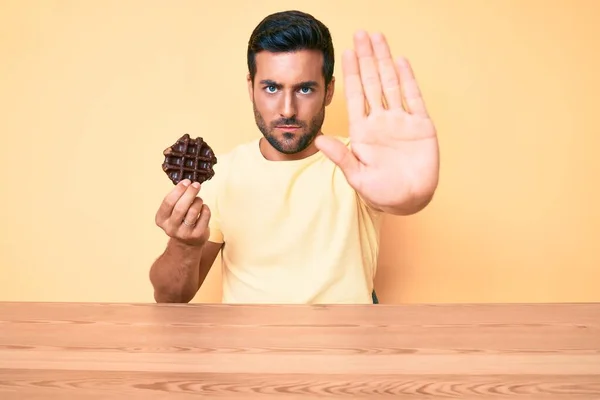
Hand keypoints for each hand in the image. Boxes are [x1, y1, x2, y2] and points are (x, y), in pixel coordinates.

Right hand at [155, 179, 210, 246]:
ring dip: (198, 201)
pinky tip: (204, 208)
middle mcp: (170, 228)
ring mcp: (184, 233)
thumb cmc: (181, 221)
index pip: (168, 202)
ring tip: (199, 199)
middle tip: (196, 185)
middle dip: (190, 193)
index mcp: (161, 219)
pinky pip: (204, 216)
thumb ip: (177, 199)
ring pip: (193, 211)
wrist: (188, 243)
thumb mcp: (173, 212)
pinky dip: (206, 208)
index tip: (186, 181)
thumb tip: (188, 183)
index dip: (178, 190)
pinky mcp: (197, 235)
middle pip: (180, 207)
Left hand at [315, 30, 438, 213]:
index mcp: (362, 131)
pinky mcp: (420, 125)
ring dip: (384, 61)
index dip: (351, 73)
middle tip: (361, 34)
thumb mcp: (356, 177)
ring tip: (378, 38)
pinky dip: (407, 79)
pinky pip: (413, 98)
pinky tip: (400, 61)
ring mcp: (400, 121)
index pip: (355, 95)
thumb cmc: (381, 192)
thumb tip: (318, 140)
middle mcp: (380, 121)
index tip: (345, 53)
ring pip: (391, 84)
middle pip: (372, 82)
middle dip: (366, 58)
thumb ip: (340, 157)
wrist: (410, 201)